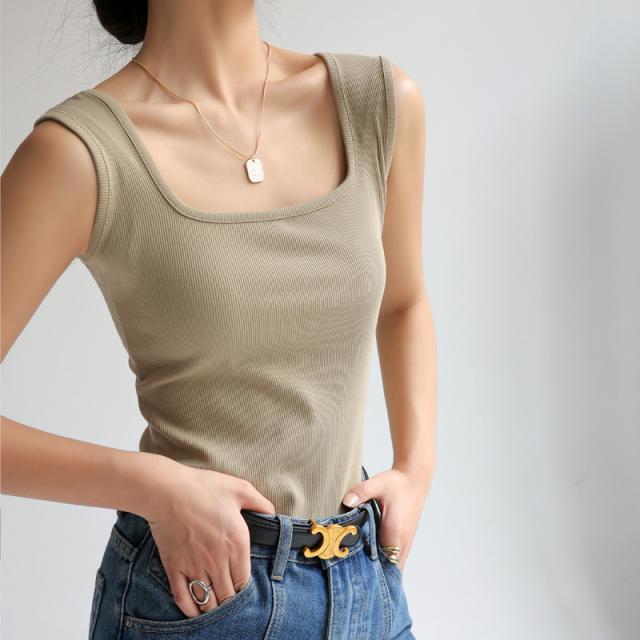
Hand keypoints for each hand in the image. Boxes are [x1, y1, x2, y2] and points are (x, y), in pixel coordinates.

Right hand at [140, 458, 275, 617]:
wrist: (167, 490)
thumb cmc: (204, 487)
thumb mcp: (241, 489)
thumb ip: (261, 504)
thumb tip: (272, 515)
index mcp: (237, 543)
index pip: (245, 581)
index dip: (245, 588)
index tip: (242, 585)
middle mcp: (217, 560)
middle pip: (228, 596)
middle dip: (230, 599)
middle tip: (229, 596)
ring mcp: (194, 566)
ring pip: (208, 602)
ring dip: (213, 607)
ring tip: (216, 604)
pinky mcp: (174, 568)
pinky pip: (184, 599)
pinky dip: (191, 610)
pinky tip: (196, 611)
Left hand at [341, 467, 431, 571]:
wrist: (415, 478)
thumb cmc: (397, 483)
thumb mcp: (377, 483)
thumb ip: (361, 492)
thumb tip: (346, 501)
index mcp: (395, 534)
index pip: (384, 566)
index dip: (371, 575)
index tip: (355, 579)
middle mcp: (402, 542)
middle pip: (389, 571)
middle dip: (373, 577)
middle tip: (353, 580)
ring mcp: (406, 542)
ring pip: (394, 566)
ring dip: (381, 571)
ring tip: (360, 574)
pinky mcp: (405, 539)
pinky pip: (396, 559)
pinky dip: (386, 564)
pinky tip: (372, 561)